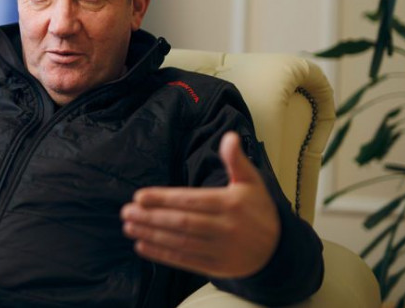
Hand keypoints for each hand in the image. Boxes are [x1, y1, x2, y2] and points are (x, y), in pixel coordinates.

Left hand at [121, 131, 279, 277]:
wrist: (278, 250)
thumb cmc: (258, 209)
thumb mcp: (251, 181)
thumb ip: (236, 160)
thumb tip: (229, 136)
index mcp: (230, 204)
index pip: (190, 201)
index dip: (163, 199)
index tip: (140, 196)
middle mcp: (224, 228)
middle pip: (181, 223)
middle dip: (151, 217)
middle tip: (126, 212)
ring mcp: (219, 250)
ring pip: (180, 243)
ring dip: (151, 235)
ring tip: (129, 227)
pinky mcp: (215, 267)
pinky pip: (185, 261)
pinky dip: (162, 255)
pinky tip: (142, 245)